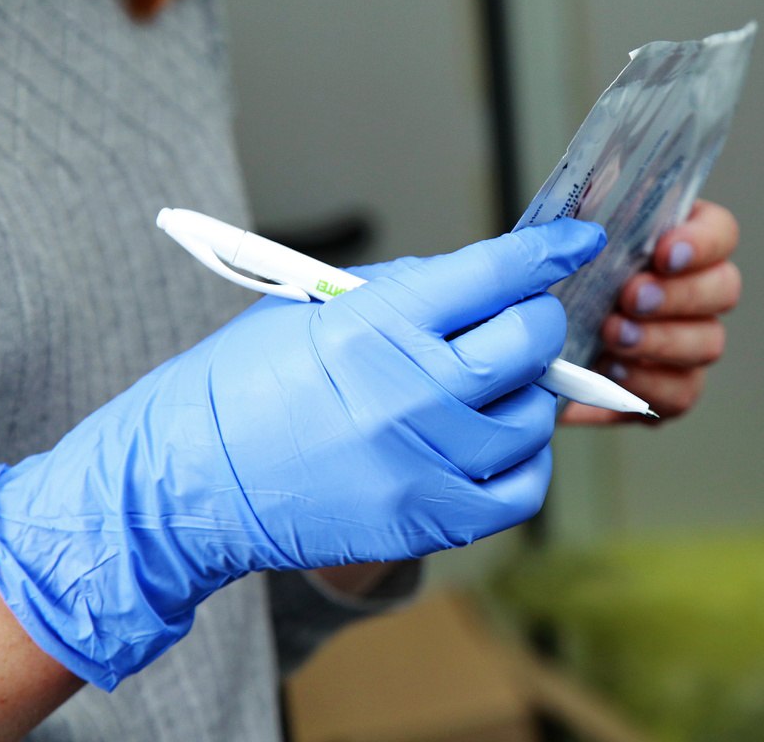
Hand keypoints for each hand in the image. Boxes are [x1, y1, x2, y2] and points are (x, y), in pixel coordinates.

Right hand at [0, 220, 605, 689]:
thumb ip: (406, 292)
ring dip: (527, 393)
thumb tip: (482, 282)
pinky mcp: (428, 520)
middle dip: (536, 321)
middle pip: (531, 342)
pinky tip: (498, 442)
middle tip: (521, 322)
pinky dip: (524, 460)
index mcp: (377, 325)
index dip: (548, 251)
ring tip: (492, 388)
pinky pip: (522, 490)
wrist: (188, 480)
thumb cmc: (241, 385)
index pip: (496, 273)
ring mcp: (425, 463)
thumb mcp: (312, 307)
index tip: (575, 243)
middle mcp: (411, 393)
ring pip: (534, 416)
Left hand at [561, 200, 739, 423]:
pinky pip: (683, 392)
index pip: (719, 231)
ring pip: (708, 341)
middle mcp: (694, 291)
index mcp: (674, 241)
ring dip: (661, 339)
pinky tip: (614, 372)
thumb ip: (571, 232)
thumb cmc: (550, 290)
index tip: (664, 252)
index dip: (702, 241)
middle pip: (724, 287)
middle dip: (678, 293)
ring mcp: (689, 342)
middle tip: (631, 297)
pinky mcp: (672, 389)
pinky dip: (649, 383)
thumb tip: (574, 229)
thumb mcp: (555, 252)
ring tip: (612, 336)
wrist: (530, 349)